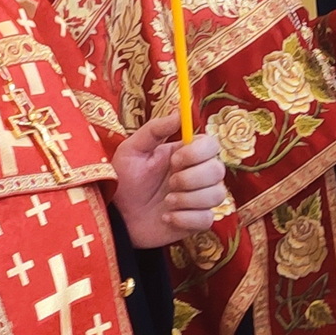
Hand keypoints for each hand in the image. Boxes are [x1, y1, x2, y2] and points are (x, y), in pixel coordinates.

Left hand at [110, 114, 226, 247]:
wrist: (117, 216)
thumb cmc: (125, 180)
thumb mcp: (132, 149)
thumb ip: (155, 129)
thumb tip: (179, 113)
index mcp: (187, 154)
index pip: (212, 145)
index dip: (198, 153)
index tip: (174, 160)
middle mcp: (198, 174)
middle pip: (218, 170)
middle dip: (192, 179)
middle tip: (169, 184)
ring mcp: (200, 199)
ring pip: (217, 195)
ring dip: (189, 200)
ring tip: (167, 202)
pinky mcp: (197, 221)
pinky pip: (206, 219)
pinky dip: (185, 219)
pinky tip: (167, 218)